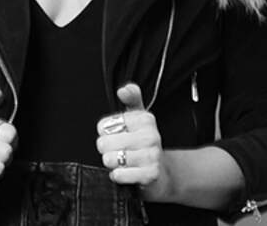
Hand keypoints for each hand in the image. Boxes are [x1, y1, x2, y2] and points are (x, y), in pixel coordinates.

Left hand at [96, 83, 173, 200]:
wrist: (162, 173)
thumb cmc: (144, 143)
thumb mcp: (138, 118)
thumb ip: (131, 98)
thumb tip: (123, 90)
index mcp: (144, 119)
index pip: (103, 125)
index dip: (104, 134)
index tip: (117, 135)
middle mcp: (150, 136)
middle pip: (104, 144)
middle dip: (107, 151)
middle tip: (120, 151)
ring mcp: (151, 156)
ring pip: (110, 159)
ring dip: (112, 164)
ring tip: (124, 162)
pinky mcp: (150, 174)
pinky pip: (119, 175)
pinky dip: (118, 176)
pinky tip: (127, 172)